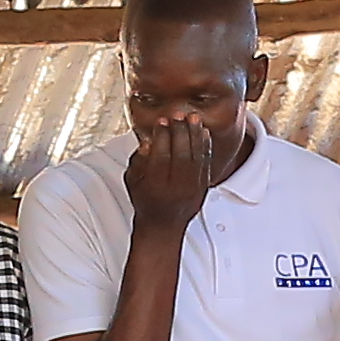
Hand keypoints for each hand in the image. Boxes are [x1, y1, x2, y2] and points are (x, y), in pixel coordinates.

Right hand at [123, 118, 228, 234]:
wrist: (164, 226)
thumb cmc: (145, 200)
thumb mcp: (132, 181)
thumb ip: (137, 161)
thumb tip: (147, 143)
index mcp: (156, 186)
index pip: (161, 156)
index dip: (162, 136)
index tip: (161, 121)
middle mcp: (176, 188)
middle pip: (181, 155)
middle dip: (180, 131)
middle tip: (178, 114)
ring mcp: (192, 189)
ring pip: (197, 158)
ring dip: (195, 134)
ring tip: (193, 117)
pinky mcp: (203, 187)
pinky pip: (207, 164)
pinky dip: (206, 146)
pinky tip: (203, 132)